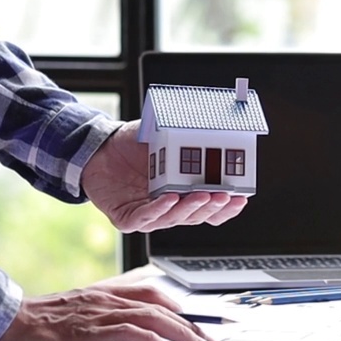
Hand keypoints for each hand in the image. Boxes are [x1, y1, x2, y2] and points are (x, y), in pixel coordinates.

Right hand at [0, 281, 217, 340]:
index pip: (150, 294)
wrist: (6, 320)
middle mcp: (106, 299)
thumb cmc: (37, 322)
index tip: (197, 323)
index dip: (177, 307)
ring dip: (180, 333)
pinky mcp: (88, 331)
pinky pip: (127, 331)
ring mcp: (98, 313)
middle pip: (158, 307)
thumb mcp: (75, 315)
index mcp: (103, 294)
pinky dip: (150, 339)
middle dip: (189, 326)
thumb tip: (128, 334)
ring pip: (150, 317)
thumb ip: (100, 319)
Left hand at [81, 121, 247, 231]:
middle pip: (196, 216)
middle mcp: (168, 208)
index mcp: (182, 193)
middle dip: (213, 207)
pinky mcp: (127, 219)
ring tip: (202, 195)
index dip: (227, 206)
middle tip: (224, 196)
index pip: (210, 207)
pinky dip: (159, 210)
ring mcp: (148, 215)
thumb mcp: (165, 136)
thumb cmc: (133, 144)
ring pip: (174, 219)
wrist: (98, 148)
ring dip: (190, 208)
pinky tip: (170, 198)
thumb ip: (186, 134)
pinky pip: (146, 219)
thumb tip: (212, 120)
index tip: (242, 196)